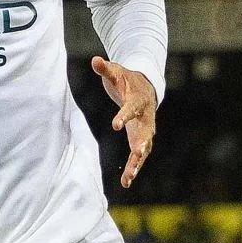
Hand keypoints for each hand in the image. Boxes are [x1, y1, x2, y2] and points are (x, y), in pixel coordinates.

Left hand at [90, 58, 155, 186]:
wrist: (144, 87)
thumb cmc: (127, 79)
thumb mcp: (116, 72)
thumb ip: (105, 68)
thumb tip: (95, 60)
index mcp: (138, 100)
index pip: (131, 108)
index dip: (124, 116)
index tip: (115, 125)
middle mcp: (146, 117)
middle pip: (146, 131)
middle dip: (142, 142)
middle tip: (138, 153)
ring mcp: (146, 129)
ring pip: (144, 148)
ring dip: (137, 163)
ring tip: (129, 178)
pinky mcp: (141, 139)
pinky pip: (139, 155)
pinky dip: (133, 168)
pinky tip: (125, 183)